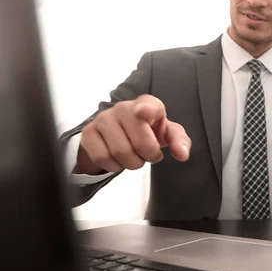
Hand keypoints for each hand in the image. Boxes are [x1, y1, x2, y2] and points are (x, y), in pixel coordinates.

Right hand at [74, 95, 190, 174]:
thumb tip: (182, 154)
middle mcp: (124, 107)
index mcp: (147, 104)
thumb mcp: (168, 134)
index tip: (141, 112)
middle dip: (148, 156)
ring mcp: (104, 118)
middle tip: (149, 154)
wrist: (122, 132)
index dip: (145, 109)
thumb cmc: (150, 131)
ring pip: (120, 152)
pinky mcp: (89, 132)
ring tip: (135, 157)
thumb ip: (180, 141)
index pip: (147, 105)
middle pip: (139, 143)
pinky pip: (102, 157)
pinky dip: (114, 166)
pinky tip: (118, 159)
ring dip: (132, 163)